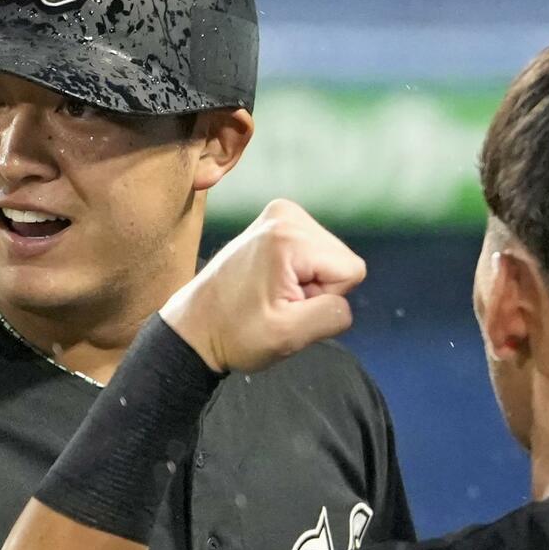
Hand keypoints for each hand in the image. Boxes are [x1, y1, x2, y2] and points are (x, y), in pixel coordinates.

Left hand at [161, 199, 363, 372]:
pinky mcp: (275, 222)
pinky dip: (298, 274)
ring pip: (328, 258)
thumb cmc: (235, 334)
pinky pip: (313, 253)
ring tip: (270, 294)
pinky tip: (269, 284)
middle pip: (340, 260)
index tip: (289, 306)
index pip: (351, 270)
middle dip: (316, 289)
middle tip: (277, 302)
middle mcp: (286, 213)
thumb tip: (344, 300)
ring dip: (306, 283)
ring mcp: (279, 214)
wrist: (196, 327)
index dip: (326, 298)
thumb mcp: (288, 336)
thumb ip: (332, 315)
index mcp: (289, 235)